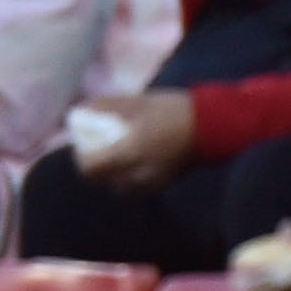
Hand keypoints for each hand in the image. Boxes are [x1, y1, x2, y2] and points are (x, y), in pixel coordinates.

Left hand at [72, 91, 199, 192]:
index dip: (81, 157)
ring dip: (111, 174)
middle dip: (96, 166)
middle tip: (97, 148)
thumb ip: (106, 106)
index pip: (91, 169)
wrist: (208, 126)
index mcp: (127, 152)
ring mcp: (150, 183)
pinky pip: (135, 188)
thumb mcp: (136, 102)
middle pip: (102, 180)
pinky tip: (134, 161)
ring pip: (118, 186)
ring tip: (115, 155)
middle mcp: (136, 174)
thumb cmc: (170, 110)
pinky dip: (128, 178)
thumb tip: (82, 108)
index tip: (83, 144)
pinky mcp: (161, 185)